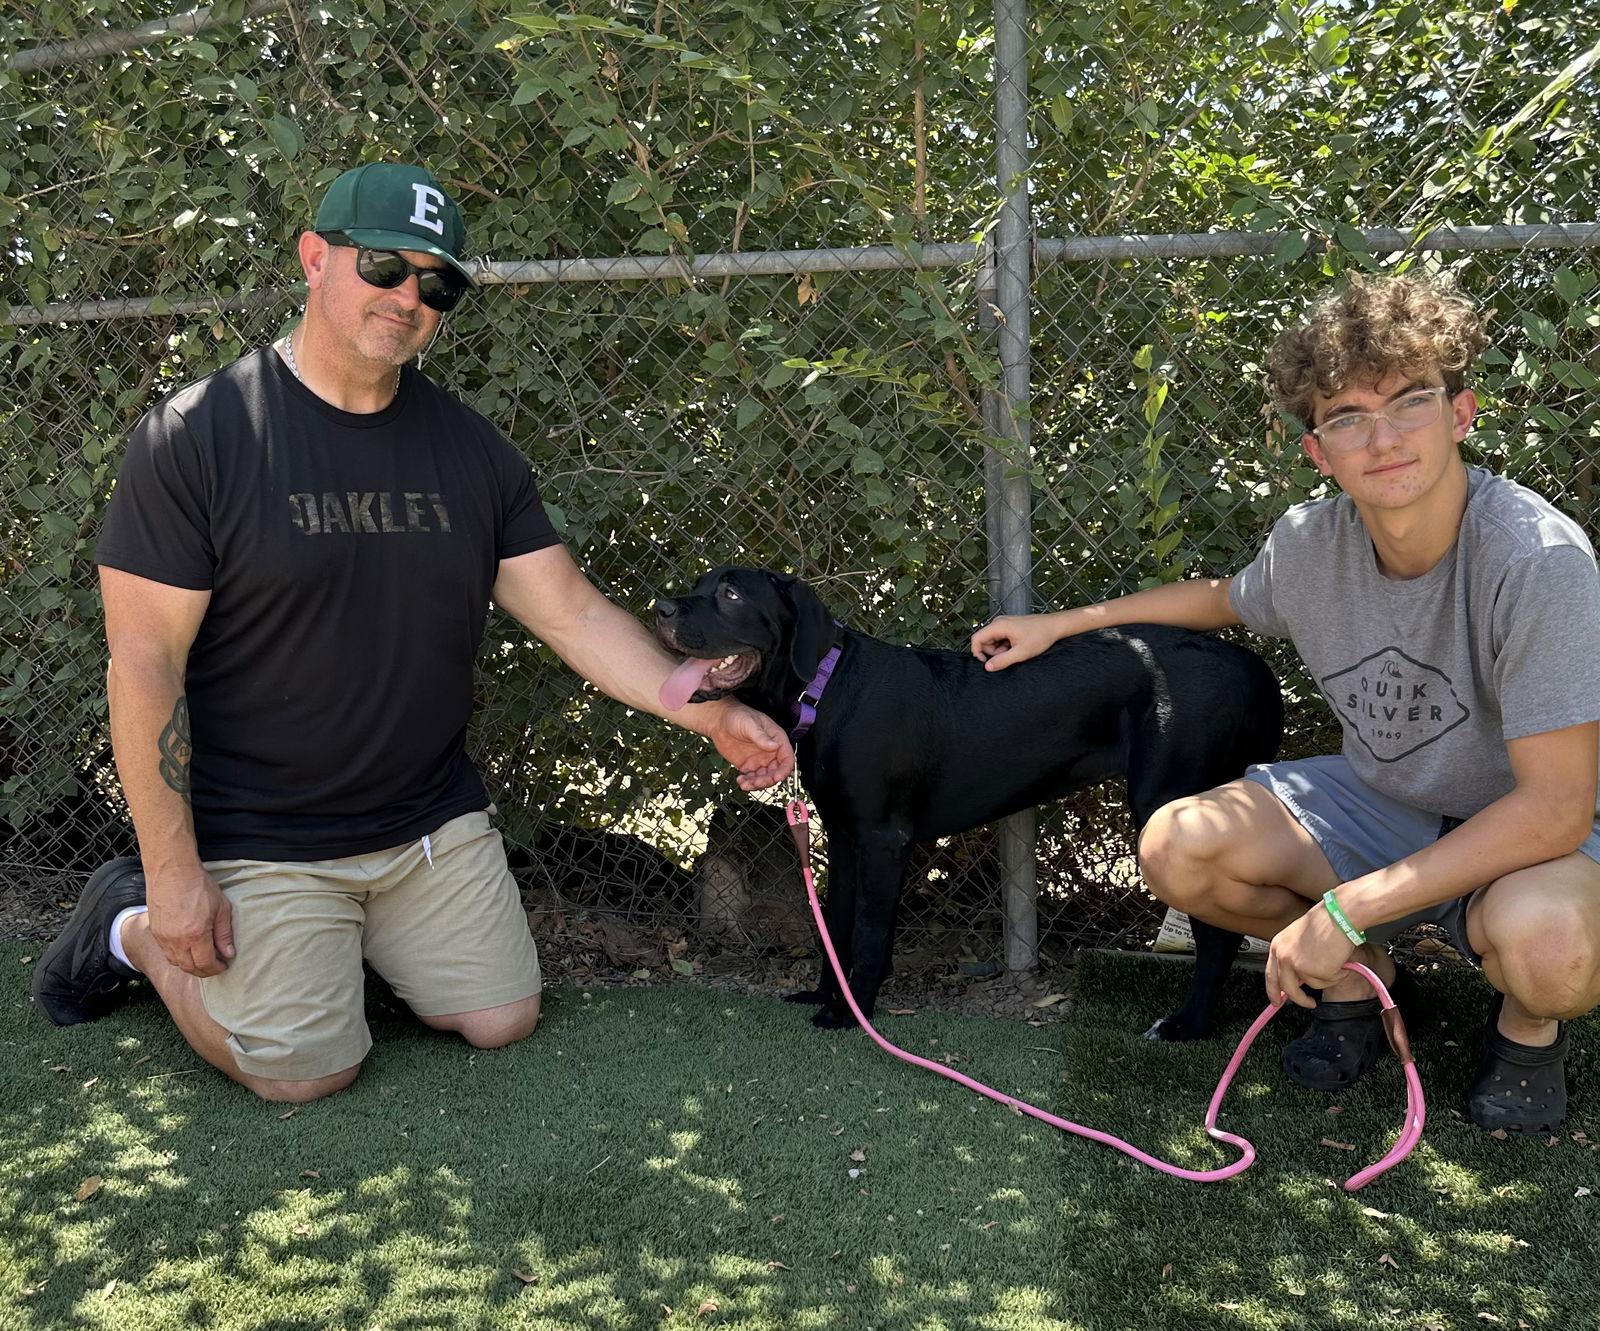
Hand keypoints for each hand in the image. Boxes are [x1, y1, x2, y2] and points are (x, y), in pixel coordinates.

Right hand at [146, 863, 234, 977]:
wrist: (172, 871)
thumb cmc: (199, 886)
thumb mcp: (221, 908)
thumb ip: (224, 934)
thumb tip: (229, 953)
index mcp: (195, 935)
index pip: (205, 964)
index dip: (217, 968)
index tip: (225, 964)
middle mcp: (176, 941)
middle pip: (189, 968)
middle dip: (204, 970)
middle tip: (215, 965)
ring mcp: (162, 938)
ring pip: (176, 963)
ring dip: (190, 965)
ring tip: (203, 958)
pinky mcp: (155, 932)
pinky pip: (166, 953)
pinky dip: (178, 957)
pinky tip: (188, 949)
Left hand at [707, 702, 795, 791]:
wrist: (719, 721)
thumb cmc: (738, 715)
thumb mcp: (750, 724)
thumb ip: (761, 736)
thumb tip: (774, 746)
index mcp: (776, 739)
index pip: (787, 758)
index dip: (784, 770)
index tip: (777, 777)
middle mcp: (770, 752)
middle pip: (776, 772)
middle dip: (768, 780)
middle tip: (757, 782)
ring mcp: (759, 760)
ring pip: (764, 778)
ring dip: (757, 784)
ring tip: (745, 784)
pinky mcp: (748, 766)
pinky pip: (752, 778)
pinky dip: (748, 783)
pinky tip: (740, 781)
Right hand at [970, 612, 1063, 670]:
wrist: (1055, 626)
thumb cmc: (1040, 636)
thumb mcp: (1021, 652)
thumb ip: (1003, 660)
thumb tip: (987, 667)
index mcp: (998, 626)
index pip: (976, 639)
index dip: (977, 652)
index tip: (986, 663)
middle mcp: (998, 622)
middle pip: (984, 641)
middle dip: (993, 652)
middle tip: (1009, 656)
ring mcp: (1004, 624)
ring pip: (993, 641)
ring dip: (1000, 650)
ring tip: (1016, 651)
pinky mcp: (1009, 626)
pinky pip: (1000, 638)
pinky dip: (1006, 646)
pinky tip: (1018, 646)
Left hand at [1265, 901, 1354, 1008]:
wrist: (1340, 916)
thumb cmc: (1325, 923)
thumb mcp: (1300, 939)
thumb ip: (1295, 958)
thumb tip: (1298, 980)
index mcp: (1277, 946)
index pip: (1270, 975)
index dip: (1273, 991)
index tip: (1277, 1002)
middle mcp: (1283, 956)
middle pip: (1288, 988)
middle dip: (1300, 999)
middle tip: (1310, 1004)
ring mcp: (1297, 964)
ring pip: (1314, 984)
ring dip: (1328, 976)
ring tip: (1334, 958)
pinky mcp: (1314, 970)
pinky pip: (1328, 981)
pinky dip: (1338, 974)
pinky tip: (1339, 958)